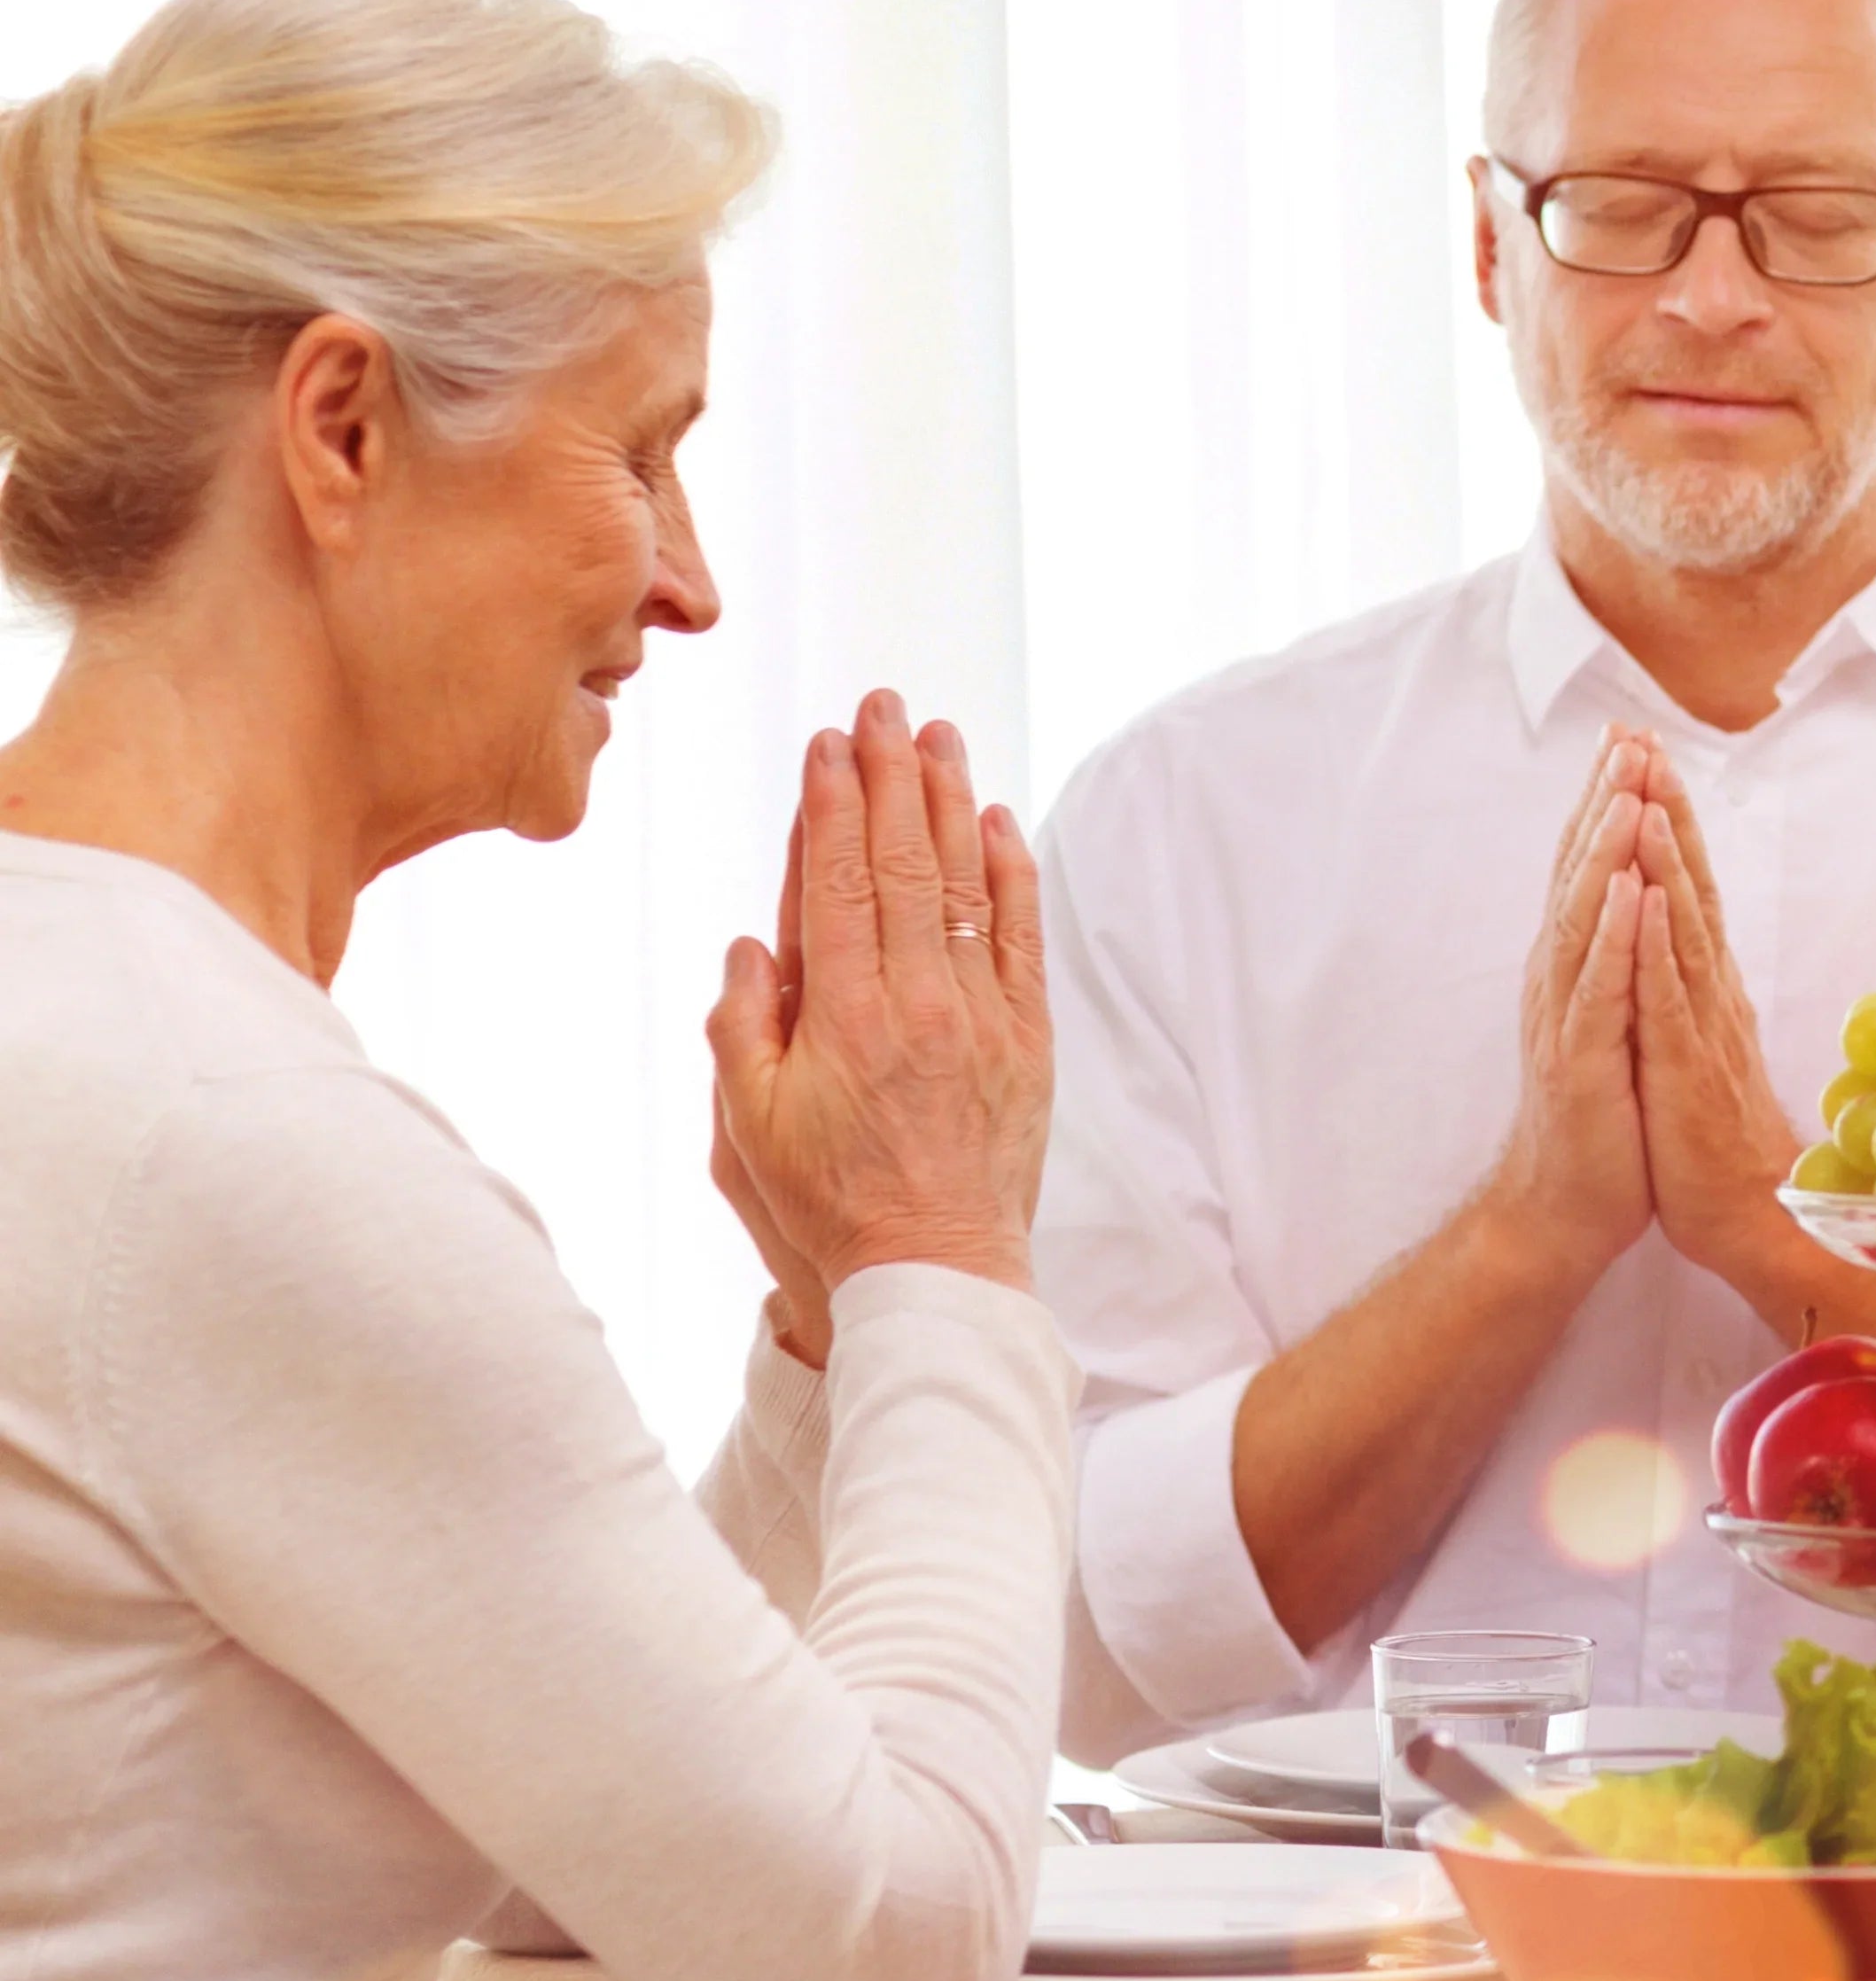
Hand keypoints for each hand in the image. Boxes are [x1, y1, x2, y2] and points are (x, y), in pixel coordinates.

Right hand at [706, 692, 1053, 1295]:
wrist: (933, 1273)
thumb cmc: (827, 1206)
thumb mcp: (746, 1125)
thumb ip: (742, 1027)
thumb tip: (753, 944)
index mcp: (841, 1018)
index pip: (838, 882)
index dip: (833, 805)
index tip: (829, 744)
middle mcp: (918, 1003)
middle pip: (906, 862)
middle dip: (892, 775)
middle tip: (885, 706)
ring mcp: (982, 1017)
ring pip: (968, 886)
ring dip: (952, 803)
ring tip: (939, 738)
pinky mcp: (1028, 1040)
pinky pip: (1021, 938)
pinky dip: (1011, 874)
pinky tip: (998, 822)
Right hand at [1476, 728, 1657, 1289]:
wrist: (1564, 1208)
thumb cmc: (1599, 1115)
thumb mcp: (1615, 1021)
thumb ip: (1619, 959)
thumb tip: (1638, 895)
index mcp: (1576, 966)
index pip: (1591, 868)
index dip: (1608, 802)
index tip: (1631, 737)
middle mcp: (1561, 978)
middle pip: (1582, 874)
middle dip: (1605, 802)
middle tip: (1627, 735)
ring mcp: (1566, 1017)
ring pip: (1585, 918)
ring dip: (1606, 852)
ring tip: (1627, 790)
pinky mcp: (1579, 1061)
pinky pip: (1598, 989)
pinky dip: (1612, 937)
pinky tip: (1628, 891)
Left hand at [1619, 754, 1837, 1285]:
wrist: (1749, 1218)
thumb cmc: (1716, 1139)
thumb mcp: (1697, 1046)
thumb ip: (1693, 989)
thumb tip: (1680, 937)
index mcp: (1707, 987)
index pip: (1688, 889)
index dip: (1669, 821)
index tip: (1648, 756)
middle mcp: (1711, 992)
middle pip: (1690, 886)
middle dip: (1666, 810)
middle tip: (1647, 740)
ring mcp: (1702, 1026)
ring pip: (1682, 926)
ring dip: (1665, 856)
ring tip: (1648, 791)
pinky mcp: (1687, 1067)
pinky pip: (1670, 996)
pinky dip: (1657, 942)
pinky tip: (1647, 898)